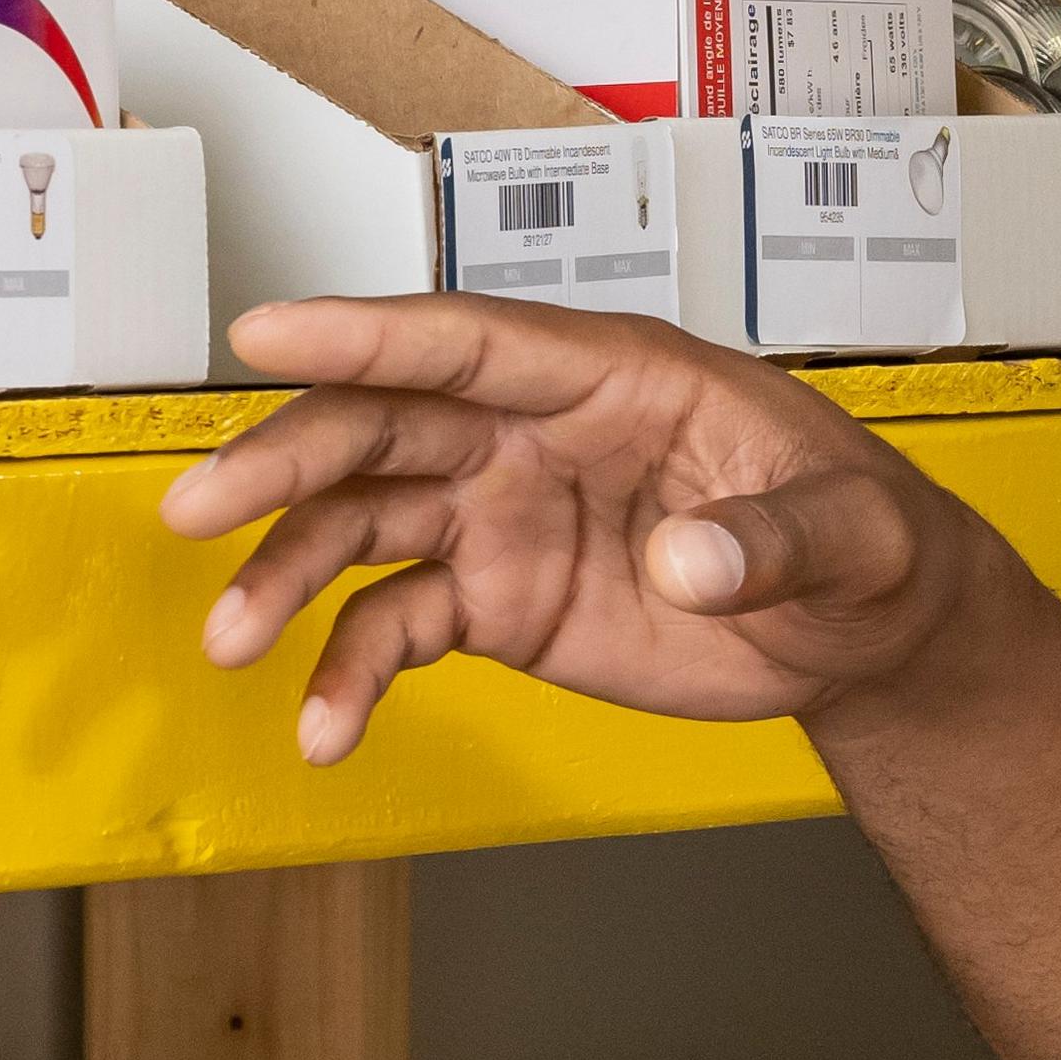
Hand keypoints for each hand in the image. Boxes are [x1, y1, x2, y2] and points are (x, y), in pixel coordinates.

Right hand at [160, 296, 1000, 757]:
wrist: (864, 625)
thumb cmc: (863, 538)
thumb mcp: (858, 535)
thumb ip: (780, 540)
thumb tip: (694, 562)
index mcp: (614, 376)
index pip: (472, 340)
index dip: (367, 334)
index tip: (262, 330)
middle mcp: (535, 433)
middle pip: (383, 426)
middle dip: (284, 462)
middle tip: (196, 509)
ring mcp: (503, 515)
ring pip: (363, 523)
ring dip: (288, 573)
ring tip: (233, 641)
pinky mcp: (497, 601)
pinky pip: (397, 628)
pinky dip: (349, 675)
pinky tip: (322, 729)